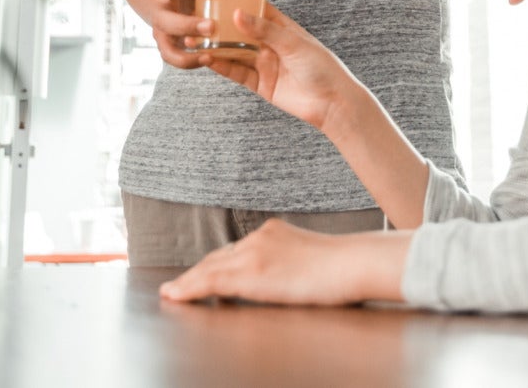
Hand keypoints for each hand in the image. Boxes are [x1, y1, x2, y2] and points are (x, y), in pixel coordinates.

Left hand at [158, 220, 409, 305]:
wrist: (354, 263)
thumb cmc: (345, 267)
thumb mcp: (310, 257)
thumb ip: (289, 263)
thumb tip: (281, 280)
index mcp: (275, 232)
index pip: (236, 250)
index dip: (214, 264)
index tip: (200, 273)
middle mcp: (259, 237)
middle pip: (218, 257)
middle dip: (196, 272)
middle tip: (177, 286)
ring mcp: (253, 252)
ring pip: (210, 268)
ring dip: (189, 281)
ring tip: (172, 293)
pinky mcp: (251, 272)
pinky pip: (211, 281)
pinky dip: (189, 288)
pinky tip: (175, 295)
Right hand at [194, 5, 357, 133]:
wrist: (332, 104)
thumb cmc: (322, 67)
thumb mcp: (293, 43)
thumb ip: (264, 30)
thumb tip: (237, 13)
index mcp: (282, 27)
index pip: (256, 9)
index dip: (238, 1)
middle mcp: (270, 44)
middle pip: (240, 31)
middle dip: (221, 26)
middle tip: (198, 17)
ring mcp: (264, 63)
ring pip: (235, 52)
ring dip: (217, 46)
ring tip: (195, 38)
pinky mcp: (260, 83)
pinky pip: (237, 72)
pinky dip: (222, 66)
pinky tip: (207, 58)